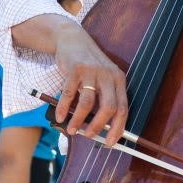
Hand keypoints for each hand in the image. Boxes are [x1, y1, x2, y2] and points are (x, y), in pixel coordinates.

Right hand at [50, 21, 126, 144]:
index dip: (118, 128)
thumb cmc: (88, 66)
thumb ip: (102, 99)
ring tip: (72, 130)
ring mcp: (92, 72)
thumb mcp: (101, 79)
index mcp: (118, 80)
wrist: (73, 39)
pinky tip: (59, 117)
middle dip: (98, 126)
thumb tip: (98, 129)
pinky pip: (69, 94)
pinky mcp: (75, 69)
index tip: (110, 143)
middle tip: (89, 136)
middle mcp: (108, 76)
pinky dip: (63, 109)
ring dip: (78, 120)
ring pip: (87, 104)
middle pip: (109, 107)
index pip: (123, 109)